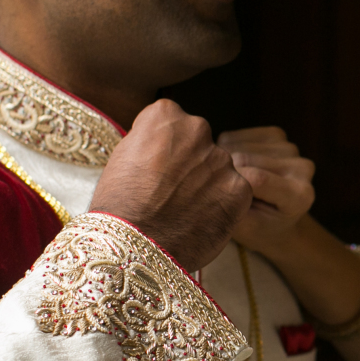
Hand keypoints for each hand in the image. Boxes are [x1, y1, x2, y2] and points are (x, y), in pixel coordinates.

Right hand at [89, 99, 250, 271]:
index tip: (155, 167)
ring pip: (218, 168)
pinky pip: (234, 192)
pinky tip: (201, 221)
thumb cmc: (119, 204)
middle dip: (190, 162)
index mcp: (166, 115)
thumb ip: (150, 141)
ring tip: (185, 210)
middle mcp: (198, 128)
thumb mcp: (122, 156)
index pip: (172, 122)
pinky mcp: (239, 188)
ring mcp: (221, 159)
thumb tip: (163, 144)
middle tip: (173, 191)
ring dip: (207, 184)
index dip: (163, 148)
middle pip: (199, 142)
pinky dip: (222, 205)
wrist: (136, 245)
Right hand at [219, 127, 315, 258]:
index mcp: (299, 196)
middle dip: (226, 172)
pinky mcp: (277, 135)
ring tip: (232, 180)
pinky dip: (228, 149)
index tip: (215, 191)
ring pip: (238, 144)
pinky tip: (237, 166)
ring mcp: (291, 149)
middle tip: (223, 189)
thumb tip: (211, 176)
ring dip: (226, 160)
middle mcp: (302, 168)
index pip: (257, 179)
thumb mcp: (244, 228)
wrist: (278, 221)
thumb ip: (233, 205)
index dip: (229, 182)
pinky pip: (238, 135)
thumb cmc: (259, 229)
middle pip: (245, 157)